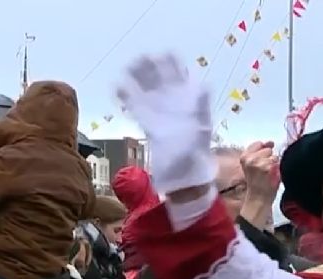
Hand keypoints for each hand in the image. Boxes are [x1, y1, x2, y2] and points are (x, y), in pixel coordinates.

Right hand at [116, 54, 215, 195]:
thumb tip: (204, 84)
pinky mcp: (146, 122)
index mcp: (187, 97)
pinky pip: (134, 103)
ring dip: (136, 76)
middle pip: (157, 75)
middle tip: (138, 62)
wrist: (184, 175)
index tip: (160, 58)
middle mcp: (172, 100)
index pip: (178, 71)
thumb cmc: (195, 151)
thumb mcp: (202, 126)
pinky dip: (125, 94)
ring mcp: (158, 110)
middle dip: (148, 65)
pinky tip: (118, 88)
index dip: (169, 61)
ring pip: (144, 86)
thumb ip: (201, 105)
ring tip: (128, 70)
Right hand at [239, 141, 279, 228]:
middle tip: (264, 171)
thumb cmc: (257, 184)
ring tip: (268, 175)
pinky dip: (278, 169)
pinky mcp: (268, 168)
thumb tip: (271, 142)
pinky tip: (272, 177)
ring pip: (274, 156)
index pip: (258, 144)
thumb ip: (260, 152)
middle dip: (269, 158)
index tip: (264, 159)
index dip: (264, 149)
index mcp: (244, 156)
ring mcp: (259, 162)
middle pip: (268, 149)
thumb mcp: (252, 166)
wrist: (258, 199)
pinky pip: (278, 163)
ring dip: (274, 164)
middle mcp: (250, 158)